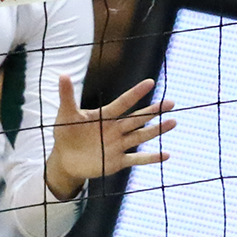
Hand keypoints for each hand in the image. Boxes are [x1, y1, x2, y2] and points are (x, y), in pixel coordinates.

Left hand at [42, 76, 175, 199]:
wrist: (66, 159)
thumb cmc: (66, 133)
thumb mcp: (66, 114)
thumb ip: (67, 96)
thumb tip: (63, 74)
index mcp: (105, 116)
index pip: (123, 102)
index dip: (136, 93)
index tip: (150, 82)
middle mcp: (115, 129)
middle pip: (138, 118)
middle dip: (154, 110)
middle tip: (171, 102)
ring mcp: (118, 145)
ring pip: (141, 135)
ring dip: (156, 130)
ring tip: (173, 122)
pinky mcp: (117, 161)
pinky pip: (136, 158)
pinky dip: (150, 158)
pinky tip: (166, 155)